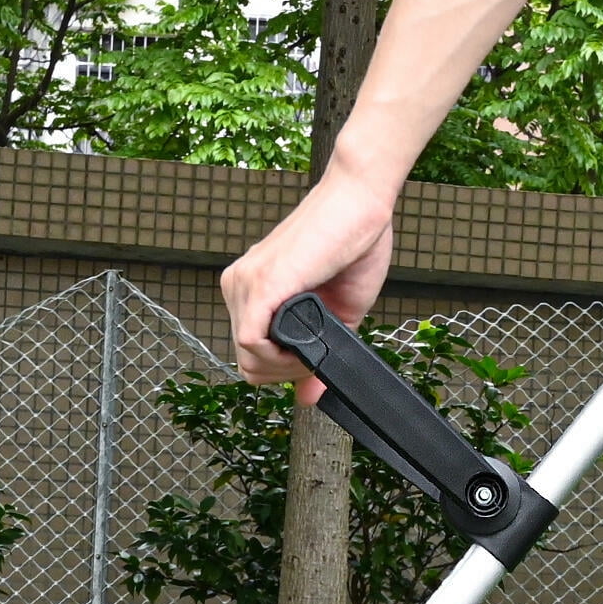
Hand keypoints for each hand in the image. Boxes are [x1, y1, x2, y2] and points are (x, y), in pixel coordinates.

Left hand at [220, 161, 396, 400]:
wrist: (362, 205)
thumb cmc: (354, 247)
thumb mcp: (337, 317)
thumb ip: (317, 356)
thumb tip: (308, 398)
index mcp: (252, 289)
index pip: (249, 353)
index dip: (282, 370)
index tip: (313, 361)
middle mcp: (240, 284)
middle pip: (245, 361)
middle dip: (283, 373)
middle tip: (315, 359)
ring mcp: (245, 282)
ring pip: (247, 358)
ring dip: (284, 367)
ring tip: (314, 350)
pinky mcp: (260, 283)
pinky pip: (251, 343)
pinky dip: (278, 358)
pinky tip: (303, 347)